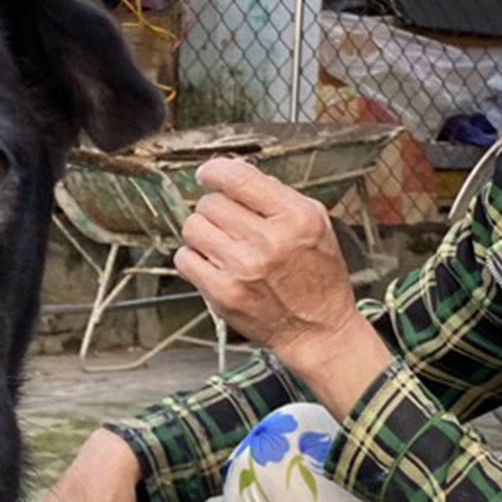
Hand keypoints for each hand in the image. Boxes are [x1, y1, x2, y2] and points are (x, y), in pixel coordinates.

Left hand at [174, 158, 390, 410]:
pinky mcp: (223, 294)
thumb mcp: (316, 224)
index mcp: (296, 218)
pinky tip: (214, 264)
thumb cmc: (317, 276)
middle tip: (229, 223)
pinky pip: (184, 259)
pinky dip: (194, 258)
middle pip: (210, 202)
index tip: (208, 175)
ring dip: (202, 232)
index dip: (214, 171)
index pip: (238, 177)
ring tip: (222, 243)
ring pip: (192, 227)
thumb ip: (278, 195)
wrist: (317, 330)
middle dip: (215, 208)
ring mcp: (243, 269)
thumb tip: (233, 174)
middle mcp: (269, 241)